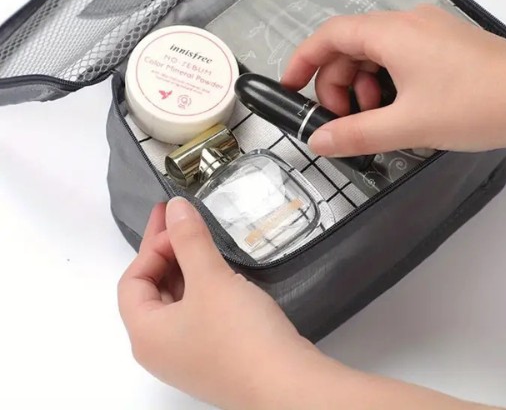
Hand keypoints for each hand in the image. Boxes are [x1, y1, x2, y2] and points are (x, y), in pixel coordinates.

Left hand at [118, 197, 320, 409]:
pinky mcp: (213, 356)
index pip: (132, 280)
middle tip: (180, 216)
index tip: (178, 222)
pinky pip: (196, 313)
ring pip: (176, 301)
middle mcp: (159, 349)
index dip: (152, 246)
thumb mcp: (210, 279)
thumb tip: (174, 207)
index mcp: (146, 334)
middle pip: (151, 291)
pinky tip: (219, 271)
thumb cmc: (238, 333)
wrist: (286, 385)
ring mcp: (187, 356)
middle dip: (166, 251)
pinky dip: (201, 286)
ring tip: (199, 238)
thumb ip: (189, 239)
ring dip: (185, 267)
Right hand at [282, 5, 505, 154]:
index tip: (290, 85)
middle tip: (341, 120)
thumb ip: (356, 134)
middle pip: (351, 46)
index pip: (330, 34)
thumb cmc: (483, 103)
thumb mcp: (408, 126)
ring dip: (364, 87)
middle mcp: (409, 24)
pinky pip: (399, 58)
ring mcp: (429, 32)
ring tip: (376, 120)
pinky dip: (388, 84)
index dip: (303, 59)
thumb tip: (320, 141)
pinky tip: (399, 111)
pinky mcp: (444, 46)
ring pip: (375, 54)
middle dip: (337, 84)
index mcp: (393, 33)